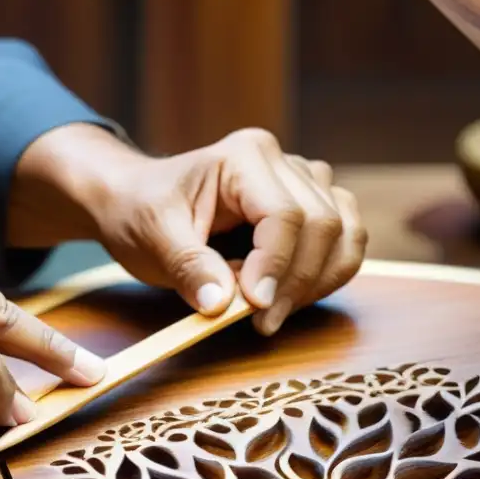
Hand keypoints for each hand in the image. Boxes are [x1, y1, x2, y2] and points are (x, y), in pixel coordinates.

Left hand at [89, 127, 367, 334]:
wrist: (134, 201)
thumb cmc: (140, 210)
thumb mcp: (152, 237)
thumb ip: (188, 266)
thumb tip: (221, 304)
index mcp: (244, 156)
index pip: (284, 214)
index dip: (277, 266)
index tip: (255, 308)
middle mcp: (283, 162)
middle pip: (323, 224)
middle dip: (297, 282)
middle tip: (261, 322)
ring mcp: (303, 182)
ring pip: (345, 233)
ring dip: (316, 282)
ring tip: (270, 311)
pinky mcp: (311, 206)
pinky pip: (345, 241)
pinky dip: (324, 275)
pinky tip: (286, 296)